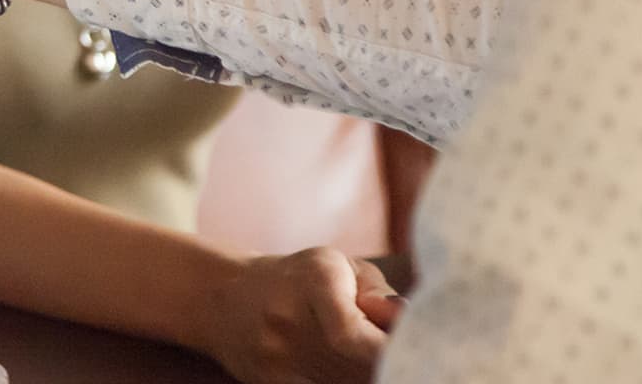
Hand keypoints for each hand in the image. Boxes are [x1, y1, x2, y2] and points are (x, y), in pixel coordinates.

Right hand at [203, 249, 403, 383]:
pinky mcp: (270, 383)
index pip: (353, 334)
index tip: (418, 354)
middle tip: (413, 364)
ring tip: (387, 365)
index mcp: (314, 280)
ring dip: (369, 375)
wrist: (224, 296)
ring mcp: (276, 357)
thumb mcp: (340, 268)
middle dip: (393, 367)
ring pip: (342, 383)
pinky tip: (351, 372)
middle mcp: (289, 320)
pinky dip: (344, 382)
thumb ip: (380, 295)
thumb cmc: (297, 278)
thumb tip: (410, 324)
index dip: (391, 352)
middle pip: (356, 367)